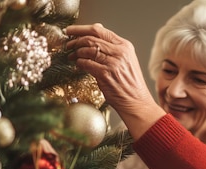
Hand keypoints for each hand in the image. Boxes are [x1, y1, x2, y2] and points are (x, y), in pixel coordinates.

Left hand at [65, 23, 165, 138]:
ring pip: (88, 50)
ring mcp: (113, 63)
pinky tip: (78, 65)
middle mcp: (120, 52)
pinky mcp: (106, 74)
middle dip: (75, 40)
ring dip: (76, 53)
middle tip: (68, 44)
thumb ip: (112, 46)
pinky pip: (86, 64)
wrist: (137, 102)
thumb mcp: (125, 60)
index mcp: (125, 46)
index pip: (100, 30)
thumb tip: (97, 29)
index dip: (81, 29)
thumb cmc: (130, 84)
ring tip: (71, 56)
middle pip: (91, 39)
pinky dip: (79, 63)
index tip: (70, 30)